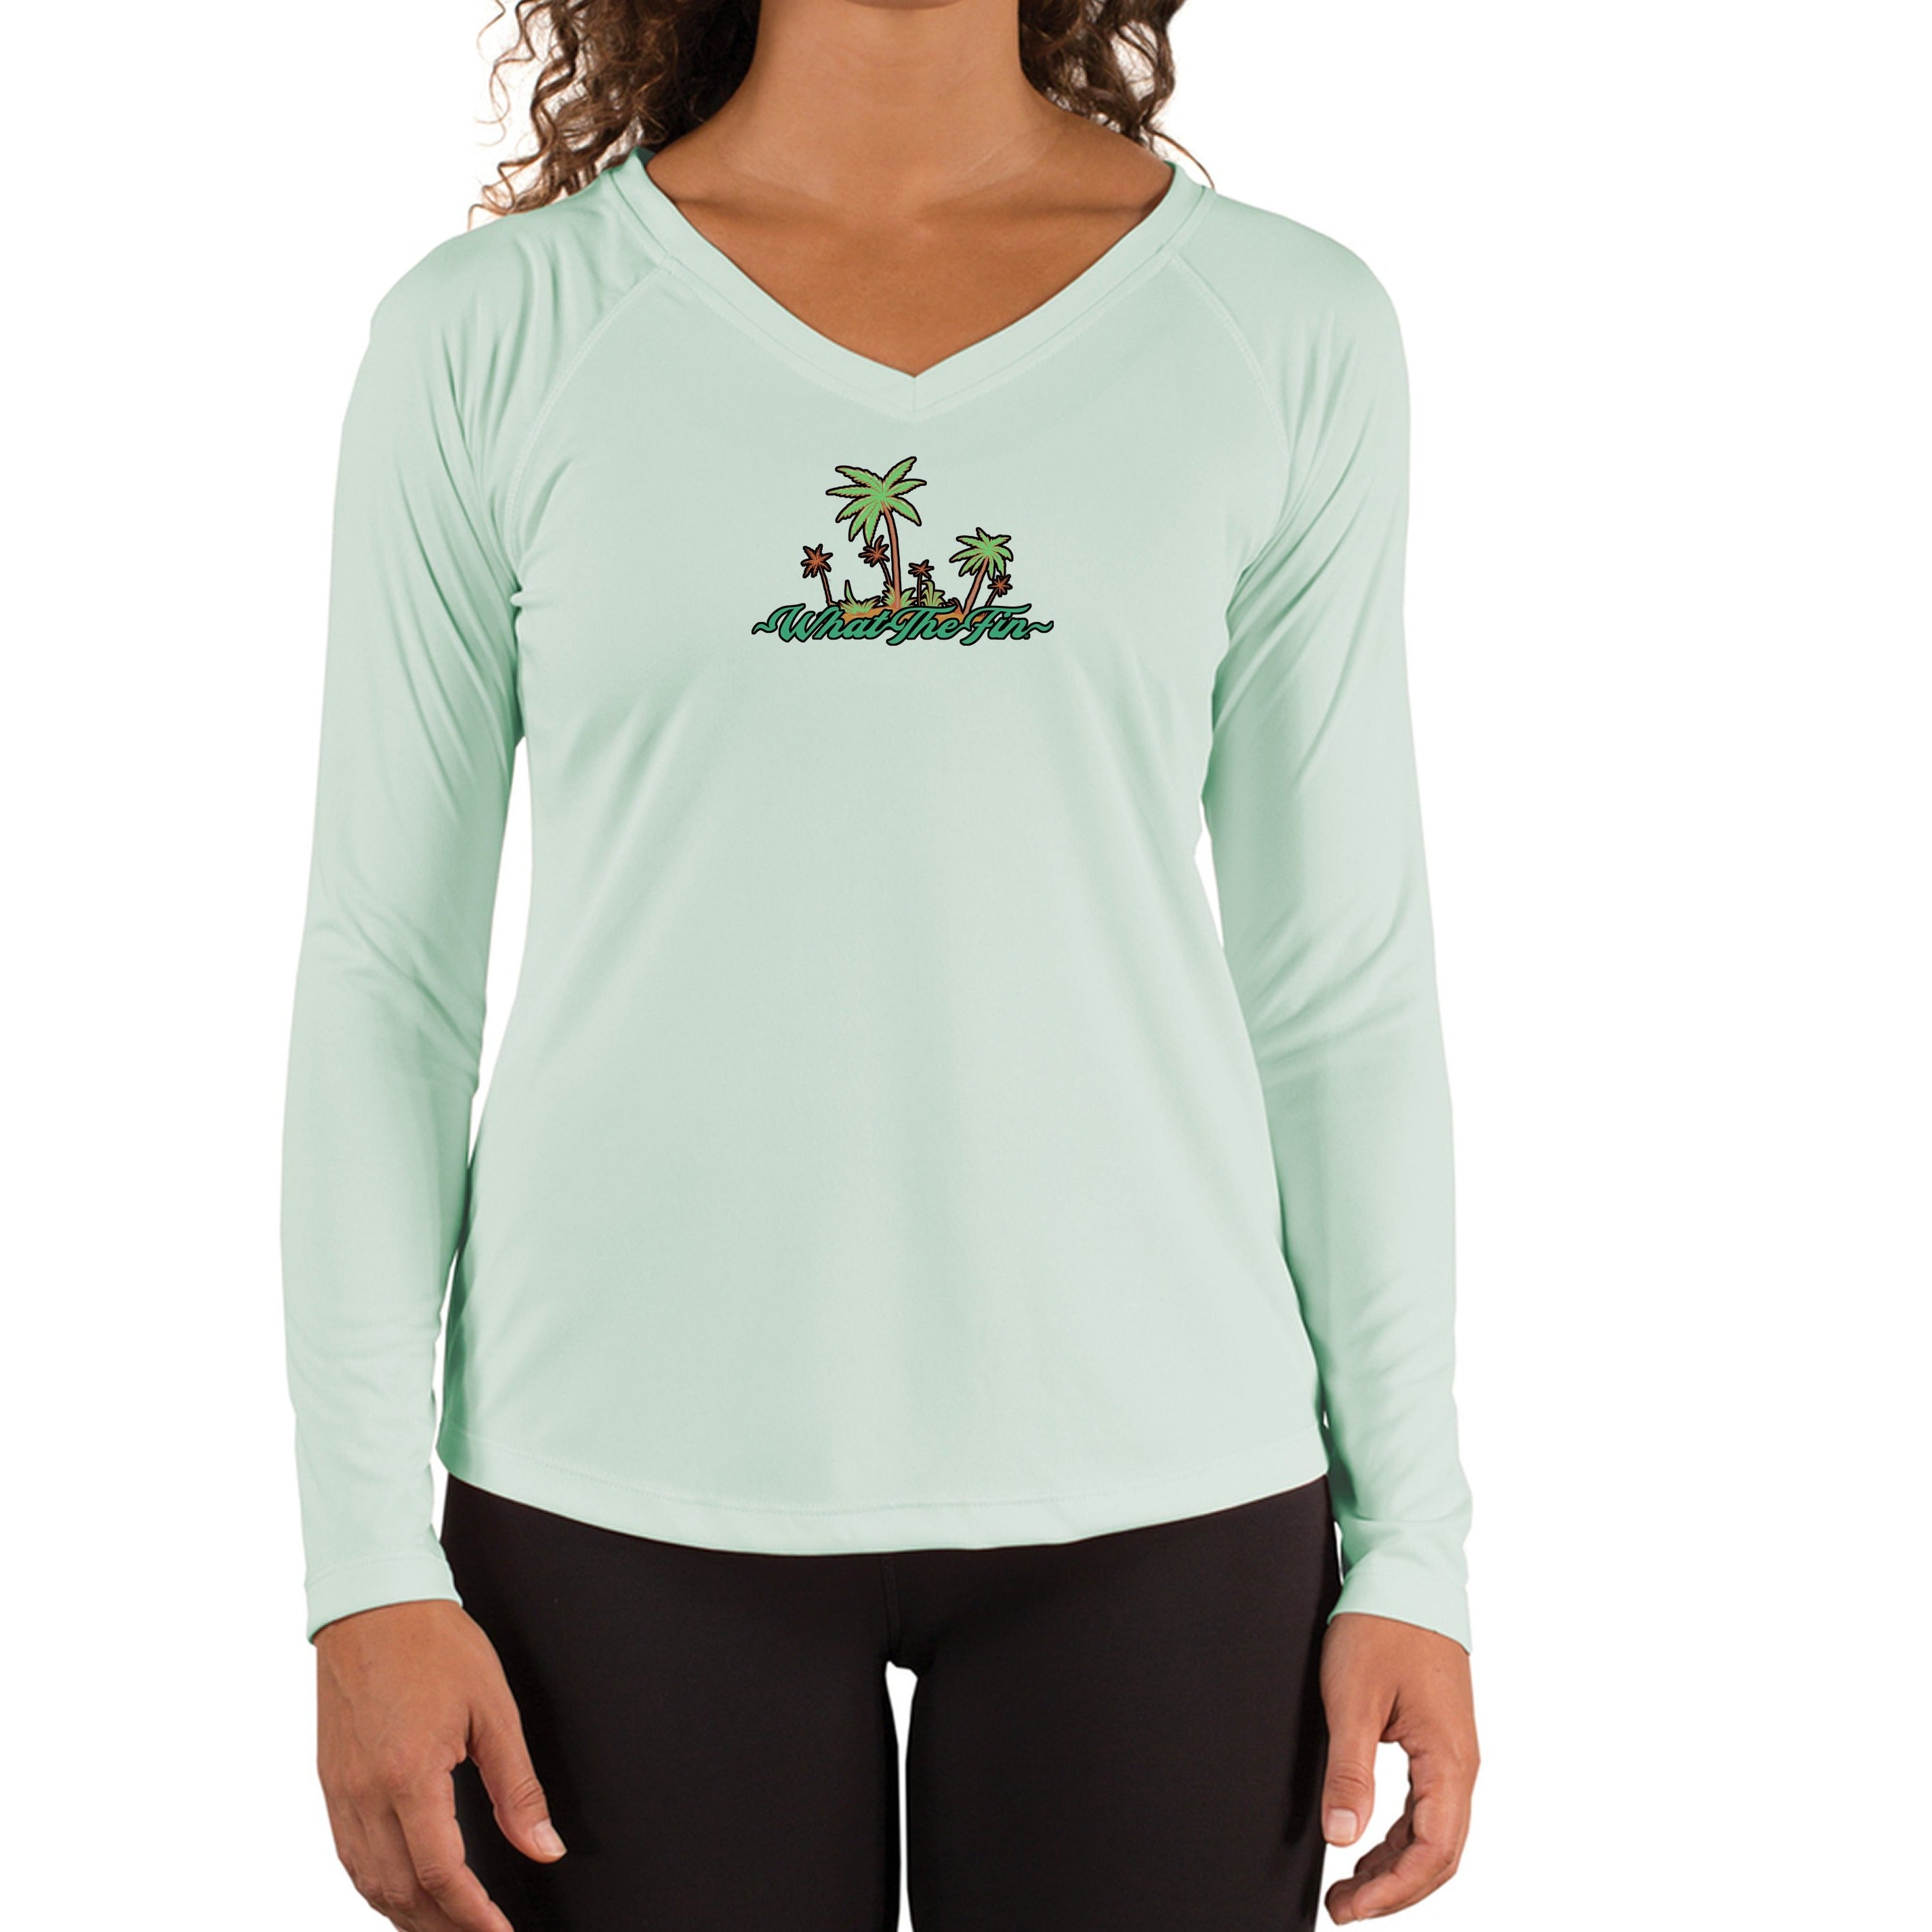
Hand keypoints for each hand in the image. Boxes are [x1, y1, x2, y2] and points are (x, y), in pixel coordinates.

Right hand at [315, 1599, 566, 1930]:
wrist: (373, 1602)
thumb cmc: (434, 1643)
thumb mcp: (494, 1709)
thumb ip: (518, 1787)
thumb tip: (543, 1846)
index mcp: (409, 1776)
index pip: (439, 1875)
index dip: (473, 1915)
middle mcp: (365, 1794)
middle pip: (400, 1892)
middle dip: (442, 1926)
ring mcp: (340, 1791)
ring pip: (368, 1883)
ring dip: (407, 1914)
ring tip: (448, 1925)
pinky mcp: (330, 1782)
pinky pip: (348, 1855)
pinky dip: (377, 1885)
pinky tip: (402, 1890)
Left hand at [1318, 1611, 1477, 1921]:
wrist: (1405, 1577)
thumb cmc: (1382, 1627)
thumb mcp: (1352, 1699)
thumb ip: (1349, 1771)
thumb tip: (1342, 1837)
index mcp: (1448, 1760)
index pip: (1431, 1853)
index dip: (1391, 1891)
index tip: (1350, 1908)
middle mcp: (1460, 1764)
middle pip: (1439, 1855)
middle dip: (1393, 1889)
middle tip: (1343, 1907)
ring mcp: (1453, 1754)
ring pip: (1434, 1834)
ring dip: (1395, 1866)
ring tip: (1349, 1886)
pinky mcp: (1439, 1742)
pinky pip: (1427, 1807)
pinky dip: (1399, 1835)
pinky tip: (1368, 1842)